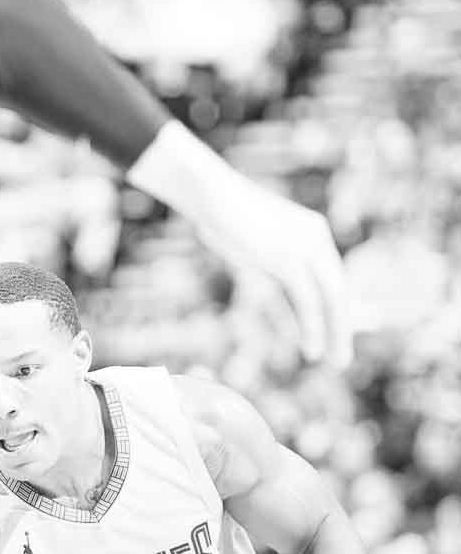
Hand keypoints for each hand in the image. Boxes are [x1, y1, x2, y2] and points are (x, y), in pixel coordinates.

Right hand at [191, 180, 350, 370]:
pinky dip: (312, 326)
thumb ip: (267, 259)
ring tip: (335, 361)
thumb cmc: (221, 213)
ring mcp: (303, 248)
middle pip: (337, 289)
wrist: (212, 193)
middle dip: (341, 326)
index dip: (334, 309)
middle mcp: (316, 237)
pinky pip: (307, 301)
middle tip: (342, 357)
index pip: (331, 276)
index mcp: (312, 230)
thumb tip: (263, 275)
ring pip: (330, 298)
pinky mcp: (287, 260)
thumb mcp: (253, 239)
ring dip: (335, 332)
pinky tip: (312, 348)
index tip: (333, 333)